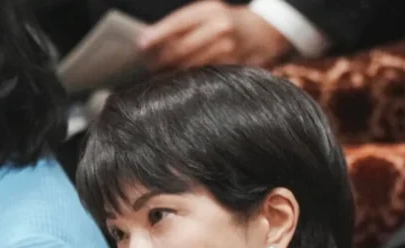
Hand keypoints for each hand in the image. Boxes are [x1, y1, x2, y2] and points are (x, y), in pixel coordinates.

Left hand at [139, 0, 293, 71]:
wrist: (263, 30)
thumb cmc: (225, 22)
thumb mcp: (205, 13)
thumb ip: (179, 25)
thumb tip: (147, 41)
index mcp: (209, 10)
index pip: (177, 23)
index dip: (157, 34)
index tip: (141, 45)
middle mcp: (220, 27)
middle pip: (182, 48)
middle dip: (161, 59)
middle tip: (149, 66)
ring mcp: (228, 48)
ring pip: (191, 65)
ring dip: (173, 72)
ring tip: (162, 75)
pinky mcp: (234, 66)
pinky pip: (205, 75)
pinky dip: (190, 78)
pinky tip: (181, 79)